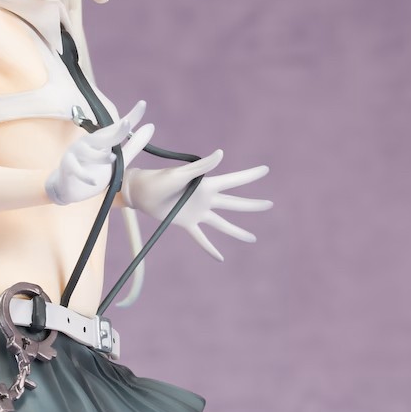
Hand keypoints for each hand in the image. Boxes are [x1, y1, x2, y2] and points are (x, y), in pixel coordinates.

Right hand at [44, 101, 155, 206]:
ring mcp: (76, 154)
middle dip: (115, 131)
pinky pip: (76, 170)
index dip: (132, 117)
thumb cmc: (93, 171)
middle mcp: (88, 143)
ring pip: (89, 153)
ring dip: (100, 156)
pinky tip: (94, 181)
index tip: (143, 104)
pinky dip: (85, 175)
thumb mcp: (118, 160)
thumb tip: (151, 126)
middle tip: (126, 123)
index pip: (118, 128)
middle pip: (103, 137)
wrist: (68, 188)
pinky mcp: (67, 166)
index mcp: (102, 140)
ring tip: (111, 158)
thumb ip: (133, 145)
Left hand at [122, 150, 271, 260]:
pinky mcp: (187, 223)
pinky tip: (220, 258)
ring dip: (237, 231)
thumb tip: (221, 153)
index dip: (250, 176)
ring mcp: (198, 212)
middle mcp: (206, 199)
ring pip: (223, 224)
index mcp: (207, 185)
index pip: (234, 180)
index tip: (265, 170)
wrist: (141, 193)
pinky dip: (210, 248)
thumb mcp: (180, 174)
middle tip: (269, 204)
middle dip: (252, 205)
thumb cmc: (159, 180)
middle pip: (234, 204)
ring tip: (252, 238)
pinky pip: (201, 238)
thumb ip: (201, 166)